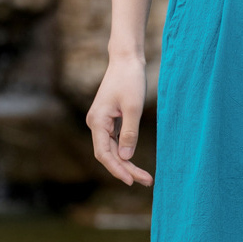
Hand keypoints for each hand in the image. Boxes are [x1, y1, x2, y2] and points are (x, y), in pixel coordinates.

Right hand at [85, 54, 153, 186]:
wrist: (126, 60)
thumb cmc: (130, 80)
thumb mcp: (133, 108)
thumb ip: (130, 133)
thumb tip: (127, 157)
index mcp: (97, 121)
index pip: (104, 154)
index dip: (117, 169)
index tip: (131, 181)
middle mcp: (95, 124)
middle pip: (108, 155)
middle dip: (125, 169)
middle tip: (146, 181)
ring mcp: (101, 122)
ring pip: (112, 150)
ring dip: (127, 163)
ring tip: (145, 177)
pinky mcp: (109, 120)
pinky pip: (115, 142)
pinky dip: (125, 153)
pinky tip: (135, 162)